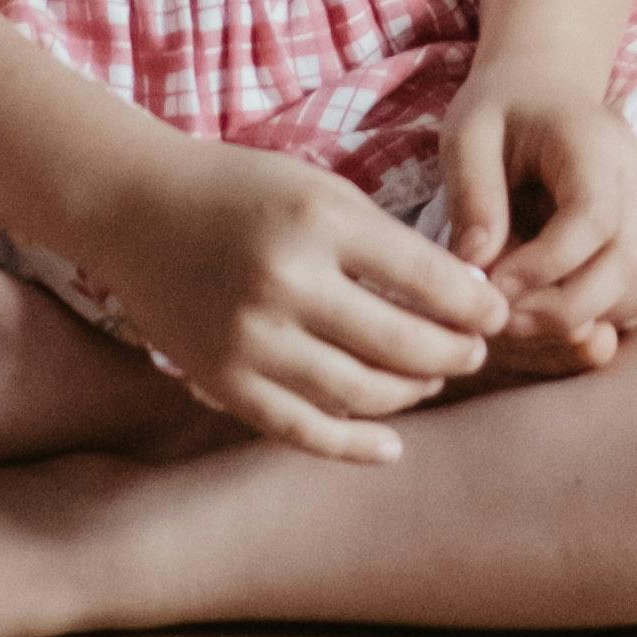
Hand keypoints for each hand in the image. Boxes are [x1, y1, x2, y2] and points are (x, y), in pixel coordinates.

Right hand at [84, 135, 509, 461]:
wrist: (138, 210)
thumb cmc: (244, 191)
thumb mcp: (321, 191)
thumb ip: (386, 242)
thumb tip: (465, 296)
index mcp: (320, 220)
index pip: (425, 277)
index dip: (474, 304)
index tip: (498, 313)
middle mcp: (286, 282)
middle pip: (401, 343)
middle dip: (454, 354)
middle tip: (477, 353)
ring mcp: (251, 339)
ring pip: (360, 393)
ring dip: (412, 393)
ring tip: (432, 379)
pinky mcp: (223, 382)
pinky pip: (302, 430)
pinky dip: (354, 445)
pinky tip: (392, 444)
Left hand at [435, 70, 636, 381]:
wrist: (543, 92)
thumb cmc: (501, 112)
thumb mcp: (468, 135)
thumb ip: (473, 196)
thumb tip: (479, 266)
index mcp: (594, 143)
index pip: (593, 217)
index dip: (545, 266)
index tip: (493, 284)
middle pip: (628, 265)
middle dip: (563, 309)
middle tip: (503, 317)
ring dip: (590, 317)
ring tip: (527, 312)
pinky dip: (615, 314)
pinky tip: (563, 306)